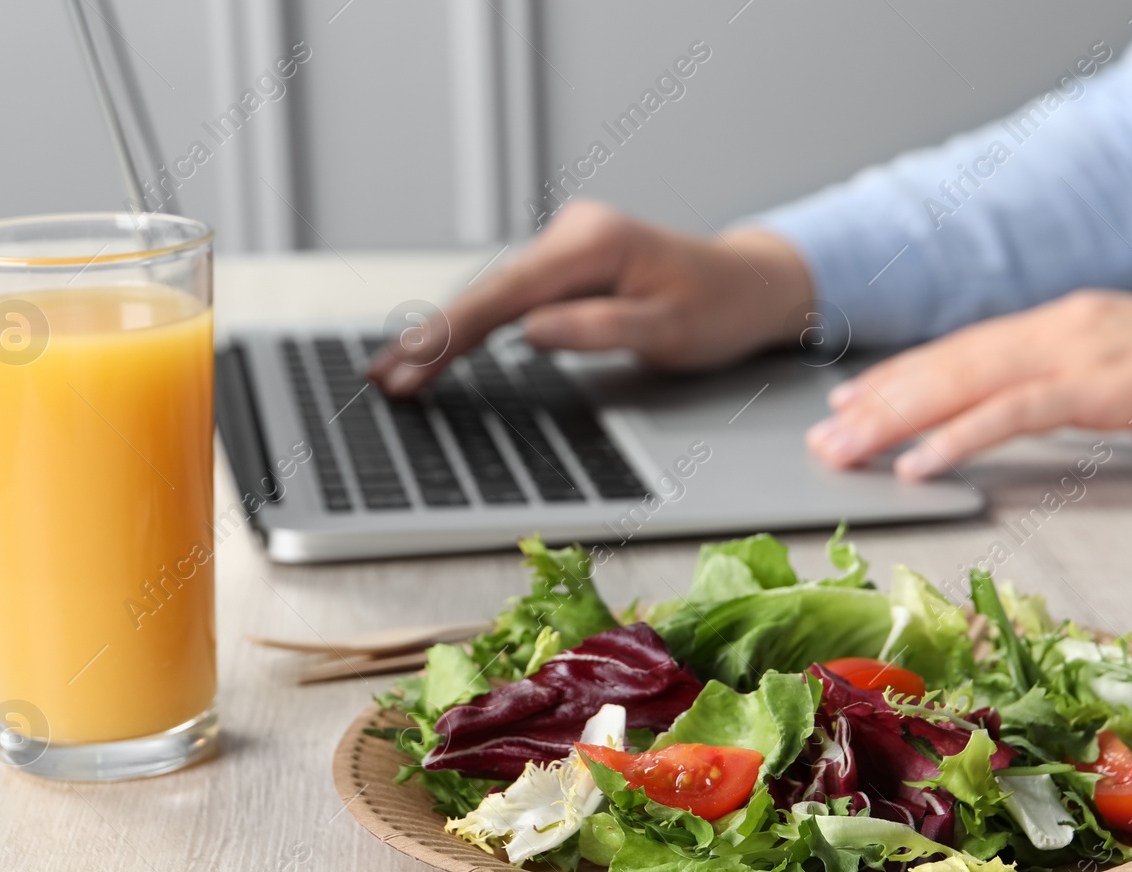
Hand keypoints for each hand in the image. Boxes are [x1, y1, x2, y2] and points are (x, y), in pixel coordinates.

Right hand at [368, 201, 812, 393]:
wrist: (747, 286)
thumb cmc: (718, 310)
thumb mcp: (669, 332)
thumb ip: (600, 330)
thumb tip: (533, 332)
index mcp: (595, 244)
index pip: (507, 295)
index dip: (454, 333)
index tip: (415, 363)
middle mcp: (574, 234)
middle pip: (488, 293)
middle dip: (433, 338)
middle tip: (385, 378)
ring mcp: (568, 246)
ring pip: (493, 295)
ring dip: (445, 334)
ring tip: (398, 370)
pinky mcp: (567, 264)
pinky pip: (509, 297)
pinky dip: (473, 325)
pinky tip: (440, 345)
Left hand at [806, 290, 1131, 478]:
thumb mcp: (1120, 373)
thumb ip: (1065, 382)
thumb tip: (1019, 406)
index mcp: (1059, 324)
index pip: (961, 352)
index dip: (899, 377)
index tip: (850, 402)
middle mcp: (1057, 327)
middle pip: (946, 364)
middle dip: (877, 401)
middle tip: (822, 435)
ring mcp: (1078, 352)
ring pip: (964, 383)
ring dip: (896, 420)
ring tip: (845, 449)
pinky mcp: (1103, 387)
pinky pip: (1013, 414)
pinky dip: (958, 438)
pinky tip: (918, 462)